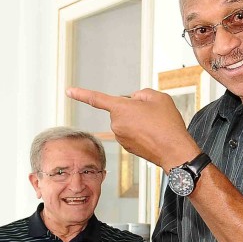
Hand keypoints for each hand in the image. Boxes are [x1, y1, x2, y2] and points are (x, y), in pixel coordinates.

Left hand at [66, 87, 200, 169]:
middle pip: (121, 109)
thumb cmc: (167, 124)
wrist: (174, 150)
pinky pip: (131, 132)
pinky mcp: (127, 146)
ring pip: (127, 121)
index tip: (68, 91)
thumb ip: (142, 94)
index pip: (96, 99)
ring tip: (155, 126)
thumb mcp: (158, 97)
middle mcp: (116, 124)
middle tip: (152, 114)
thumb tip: (135, 100)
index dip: (81, 94)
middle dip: (133, 108)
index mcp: (120, 108)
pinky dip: (140, 132)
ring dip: (138, 120)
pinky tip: (152, 134)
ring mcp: (120, 137)